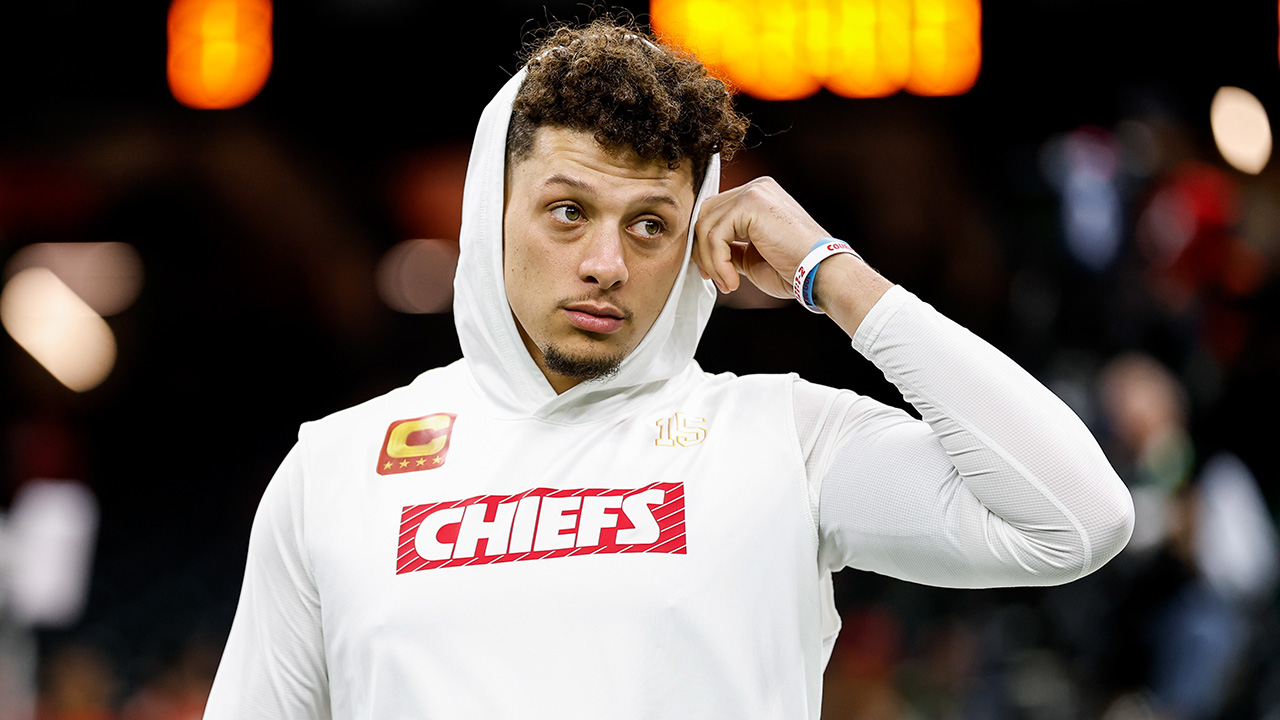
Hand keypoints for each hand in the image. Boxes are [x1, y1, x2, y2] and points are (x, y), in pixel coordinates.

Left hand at [693, 177, 829, 297]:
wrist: (820, 273)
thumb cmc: (794, 269)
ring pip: (706, 225)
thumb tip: (703, 252)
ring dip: (711, 261)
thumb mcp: (750, 256)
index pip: (715, 213)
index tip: (711, 273)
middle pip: (705, 214)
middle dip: (702, 250)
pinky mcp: (751, 203)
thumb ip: (729, 246)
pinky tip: (733, 281)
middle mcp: (755, 188)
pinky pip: (716, 236)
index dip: (706, 244)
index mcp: (758, 196)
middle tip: (713, 278)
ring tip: (727, 283)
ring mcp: (754, 192)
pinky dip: (718, 263)